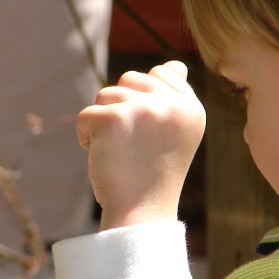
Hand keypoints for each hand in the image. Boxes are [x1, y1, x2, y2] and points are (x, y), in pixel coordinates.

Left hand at [77, 60, 205, 229]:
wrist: (141, 213)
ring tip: (120, 153)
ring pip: (106, 95)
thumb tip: (173, 65)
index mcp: (192, 107)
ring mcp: (145, 109)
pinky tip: (103, 158)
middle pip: (130, 79)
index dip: (143, 101)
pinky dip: (86, 137)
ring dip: (104, 124)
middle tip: (133, 146)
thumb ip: (174, 98)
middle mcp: (173, 105)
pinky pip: (86, 115)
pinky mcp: (114, 118)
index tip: (150, 136)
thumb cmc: (154, 175)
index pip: (161, 73)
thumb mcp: (176, 133)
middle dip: (122, 108)